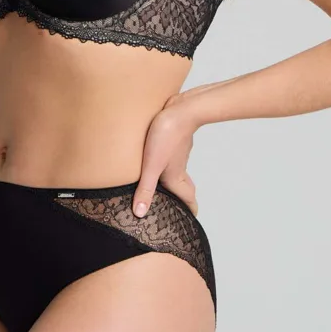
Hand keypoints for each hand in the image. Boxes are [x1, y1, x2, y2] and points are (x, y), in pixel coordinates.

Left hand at [132, 96, 200, 218]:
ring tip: (163, 187)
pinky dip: (168, 164)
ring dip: (174, 180)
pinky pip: (173, 156)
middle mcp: (179, 167)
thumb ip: (145, 189)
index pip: (188, 199)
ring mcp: (178, 153)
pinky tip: (157, 159)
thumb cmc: (167, 136)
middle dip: (183, 199)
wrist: (181, 108)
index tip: (188, 223)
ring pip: (178, 171)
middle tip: (177, 208)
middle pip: (186, 187)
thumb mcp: (152, 166)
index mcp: (175, 176)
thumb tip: (140, 214)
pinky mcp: (174, 140)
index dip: (190, 212)